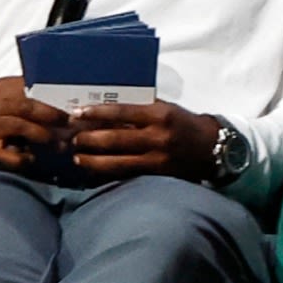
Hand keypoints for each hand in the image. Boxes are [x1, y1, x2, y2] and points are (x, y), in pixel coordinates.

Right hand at [0, 76, 68, 175]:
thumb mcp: (9, 101)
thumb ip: (32, 97)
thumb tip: (70, 102)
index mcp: (2, 88)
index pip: (32, 87)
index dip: (55, 96)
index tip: (75, 103)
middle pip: (29, 106)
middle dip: (55, 115)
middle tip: (73, 124)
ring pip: (23, 127)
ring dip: (46, 136)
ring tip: (63, 145)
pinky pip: (12, 154)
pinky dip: (26, 158)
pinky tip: (34, 158)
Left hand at [66, 97, 229, 183]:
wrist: (211, 148)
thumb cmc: (184, 123)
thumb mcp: (165, 108)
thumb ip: (140, 108)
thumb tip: (107, 108)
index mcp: (159, 114)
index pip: (122, 111)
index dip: (97, 113)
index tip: (77, 114)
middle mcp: (157, 136)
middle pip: (116, 138)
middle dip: (90, 139)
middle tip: (71, 138)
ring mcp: (157, 158)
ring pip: (118, 161)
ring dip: (94, 160)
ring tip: (77, 157)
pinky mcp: (157, 175)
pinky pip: (127, 174)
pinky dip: (108, 172)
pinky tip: (93, 170)